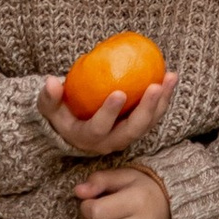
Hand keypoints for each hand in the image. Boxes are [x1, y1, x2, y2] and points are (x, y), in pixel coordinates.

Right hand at [37, 68, 178, 157]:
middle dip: (146, 109)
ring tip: (170, 77)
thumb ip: (49, 96)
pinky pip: (153, 115)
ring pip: (147, 124)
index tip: (119, 92)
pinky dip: (164, 98)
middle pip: (132, 131)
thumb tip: (52, 82)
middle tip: (155, 86)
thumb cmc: (60, 112)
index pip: (99, 129)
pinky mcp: (137, 128)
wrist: (73, 127)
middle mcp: (109, 142)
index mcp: (87, 138)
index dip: (109, 113)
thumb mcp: (49, 106)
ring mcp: (125, 136)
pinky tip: (170, 77)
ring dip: (161, 102)